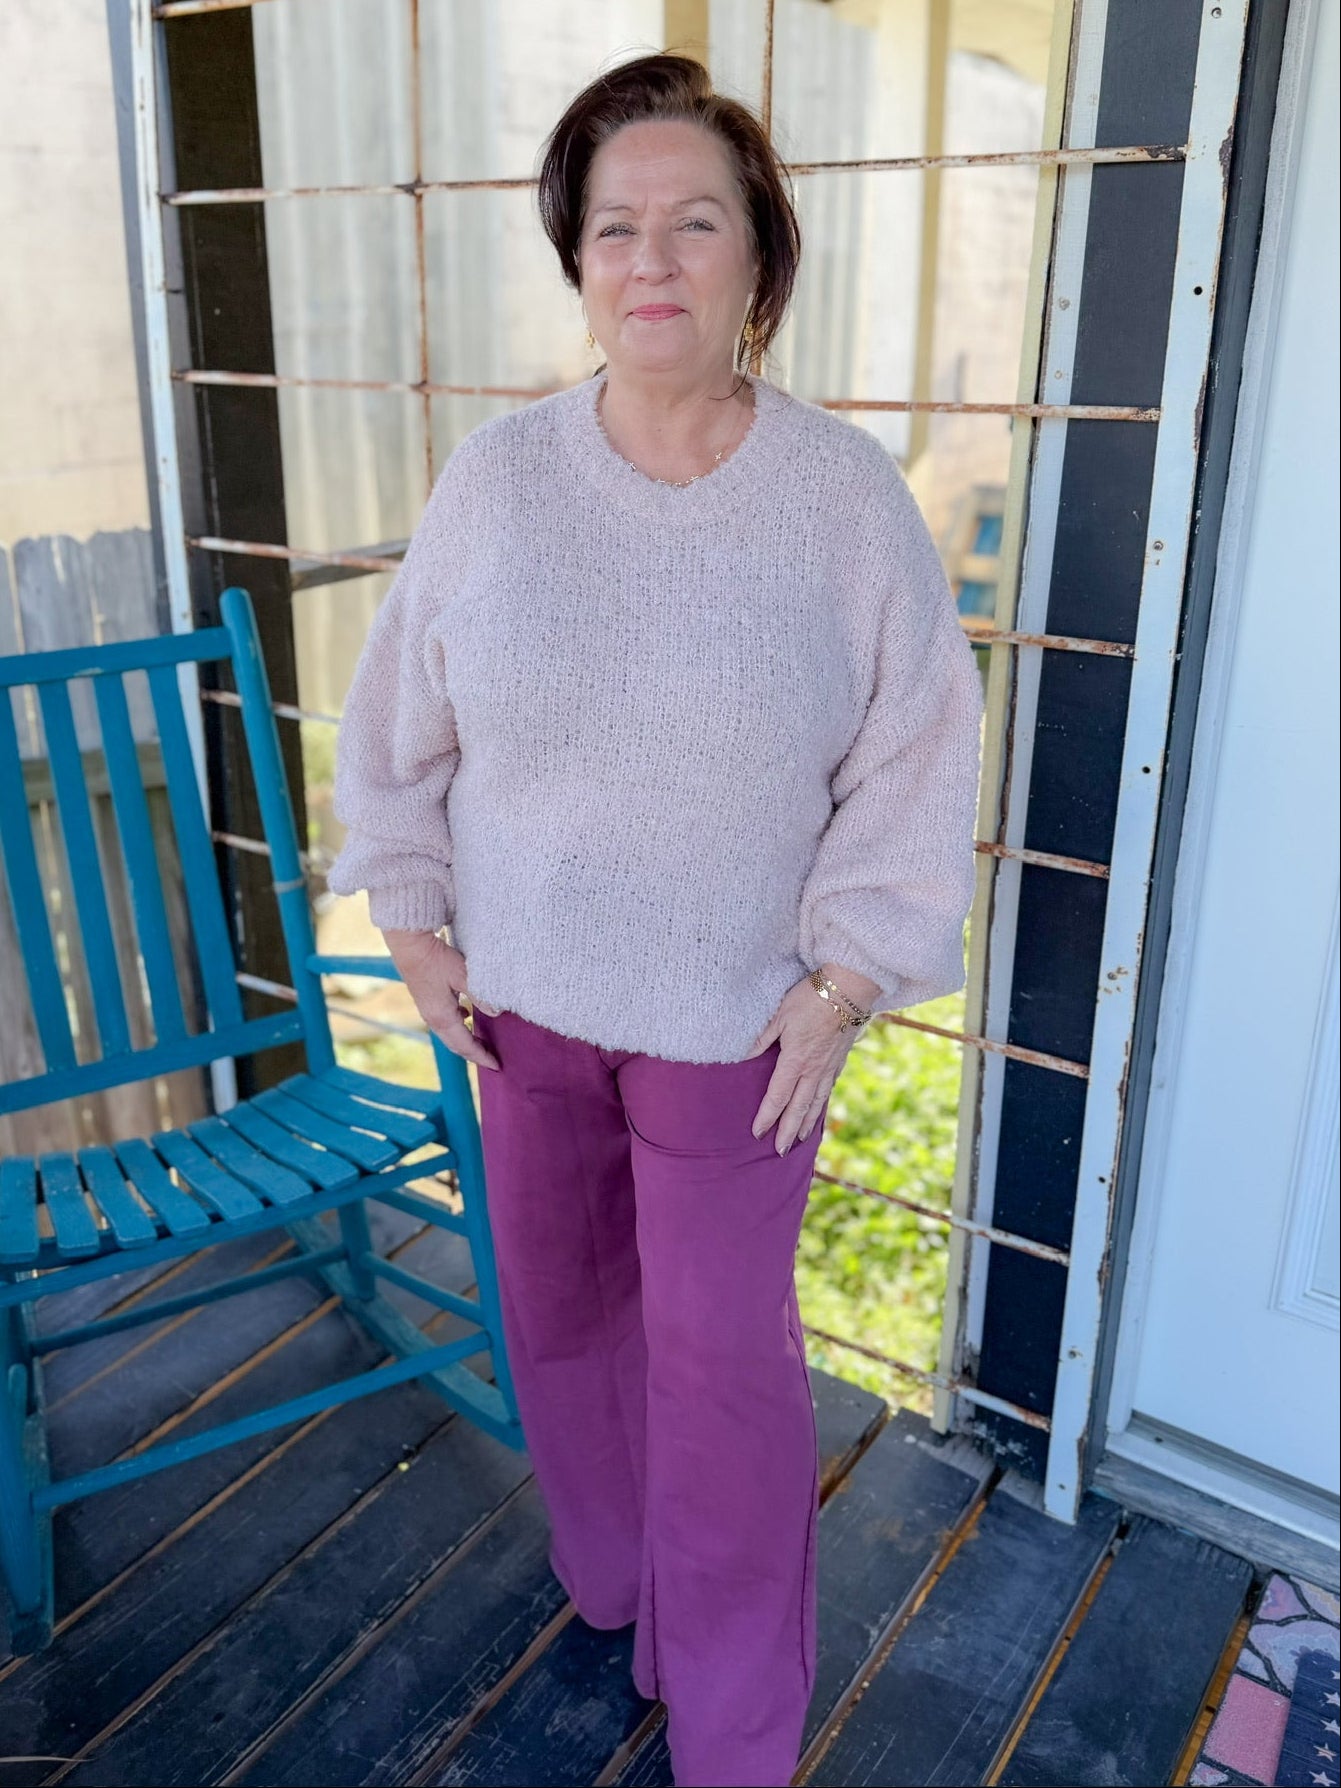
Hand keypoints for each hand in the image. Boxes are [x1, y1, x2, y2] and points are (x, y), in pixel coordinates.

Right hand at [381, 928, 501, 1071]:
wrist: (409, 946)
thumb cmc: (436, 959)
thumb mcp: (464, 976)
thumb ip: (482, 995)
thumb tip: (498, 1012)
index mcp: (443, 1018)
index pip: (466, 1045)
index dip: (482, 1057)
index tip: (497, 1065)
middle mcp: (433, 1019)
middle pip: (456, 1045)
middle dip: (474, 1054)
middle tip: (492, 1059)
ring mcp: (428, 1010)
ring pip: (449, 1034)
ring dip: (466, 1040)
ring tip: (482, 1041)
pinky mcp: (426, 1001)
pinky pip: (445, 1022)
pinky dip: (459, 1026)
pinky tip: (467, 1015)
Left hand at [745, 963, 879, 1153]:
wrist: (849, 988)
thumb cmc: (810, 998)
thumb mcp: (779, 1014)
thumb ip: (761, 1037)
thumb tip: (743, 1056)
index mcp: (795, 1060)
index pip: (777, 1096)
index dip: (766, 1117)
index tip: (757, 1133)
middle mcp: (813, 1070)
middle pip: (798, 1108)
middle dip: (788, 1132)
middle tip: (780, 1151)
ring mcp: (829, 1067)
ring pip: (816, 1103)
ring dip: (807, 1124)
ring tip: (800, 1140)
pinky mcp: (840, 1060)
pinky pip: (828, 1089)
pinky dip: (821, 1104)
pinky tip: (818, 1108)